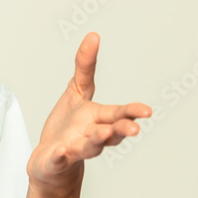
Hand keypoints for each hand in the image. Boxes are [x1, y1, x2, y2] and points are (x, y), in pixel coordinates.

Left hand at [28, 33, 150, 195]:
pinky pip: (60, 160)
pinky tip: (61, 152)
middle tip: (134, 129)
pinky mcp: (56, 161)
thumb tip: (93, 36)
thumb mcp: (76, 92)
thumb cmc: (68, 126)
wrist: (51, 160)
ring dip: (97, 141)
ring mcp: (75, 149)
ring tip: (105, 133)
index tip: (147, 111)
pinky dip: (61, 157)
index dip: (132, 113)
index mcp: (99, 120)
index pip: (119, 115)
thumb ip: (85, 67)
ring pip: (89, 147)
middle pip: (110, 133)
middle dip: (122, 130)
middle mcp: (92, 136)